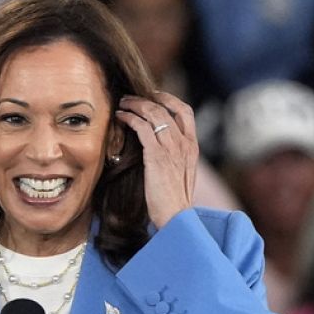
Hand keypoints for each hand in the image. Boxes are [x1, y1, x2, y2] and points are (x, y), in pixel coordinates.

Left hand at [116, 91, 197, 228]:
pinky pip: (142, 127)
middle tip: (130, 98)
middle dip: (145, 99)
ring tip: (122, 104)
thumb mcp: (181, 174)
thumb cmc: (174, 201)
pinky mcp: (156, 155)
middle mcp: (184, 143)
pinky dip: (130, 118)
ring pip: (153, 114)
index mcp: (192, 147)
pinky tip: (120, 117)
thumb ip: (175, 157)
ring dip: (135, 105)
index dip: (169, 99)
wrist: (176, 217)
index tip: (154, 96)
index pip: (185, 112)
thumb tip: (159, 147)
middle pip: (165, 109)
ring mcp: (171, 148)